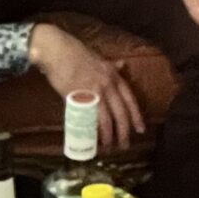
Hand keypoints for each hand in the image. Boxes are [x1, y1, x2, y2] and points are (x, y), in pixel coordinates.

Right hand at [28, 24, 142, 150]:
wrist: (58, 51)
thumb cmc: (76, 54)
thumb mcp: (100, 59)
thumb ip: (112, 66)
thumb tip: (123, 65)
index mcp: (114, 76)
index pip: (130, 100)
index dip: (136, 117)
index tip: (140, 130)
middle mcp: (107, 85)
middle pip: (120, 113)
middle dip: (124, 132)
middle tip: (124, 145)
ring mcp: (93, 92)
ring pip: (106, 119)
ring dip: (108, 135)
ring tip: (108, 146)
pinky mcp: (77, 98)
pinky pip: (88, 118)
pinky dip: (91, 130)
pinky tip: (92, 138)